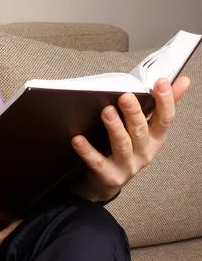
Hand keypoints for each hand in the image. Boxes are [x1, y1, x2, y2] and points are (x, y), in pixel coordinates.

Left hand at [71, 76, 190, 201]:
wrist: (108, 179)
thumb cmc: (128, 148)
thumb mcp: (146, 127)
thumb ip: (160, 104)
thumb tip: (182, 80)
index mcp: (155, 138)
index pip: (165, 119)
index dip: (165, 101)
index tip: (160, 82)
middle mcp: (144, 152)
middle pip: (141, 131)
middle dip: (134, 113)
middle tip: (125, 97)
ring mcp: (127, 166)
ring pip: (122, 145)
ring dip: (114, 128)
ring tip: (106, 112)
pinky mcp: (109, 176)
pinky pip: (97, 162)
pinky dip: (87, 151)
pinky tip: (78, 139)